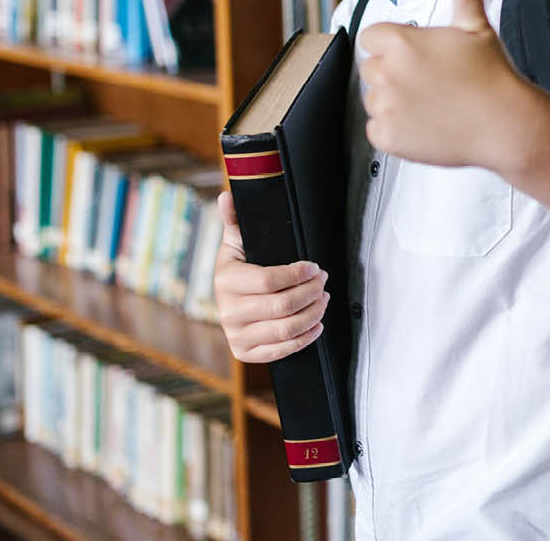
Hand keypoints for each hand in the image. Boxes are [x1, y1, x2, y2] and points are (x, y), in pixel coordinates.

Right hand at [212, 190, 329, 363]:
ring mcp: (236, 335)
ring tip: (323, 299)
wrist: (228, 304)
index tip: (314, 267)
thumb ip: (235, 220)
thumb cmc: (239, 269)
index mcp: (226, 281)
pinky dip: (305, 338)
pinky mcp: (246, 353)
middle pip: (282, 306)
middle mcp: (228, 311)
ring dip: (313, 313)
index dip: (298, 274)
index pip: (268, 281)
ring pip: (286, 329)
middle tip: (323, 281)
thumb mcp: (236, 244)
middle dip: (311, 292)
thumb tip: (227, 196)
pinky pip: (282, 351)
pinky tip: (317, 324)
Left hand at [357, 0, 543, 170]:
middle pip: (372, 69)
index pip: (372, 38)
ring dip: (394, 103)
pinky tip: (425, 125)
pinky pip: (378, 130)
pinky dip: (396, 131)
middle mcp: (388, 72)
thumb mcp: (477, 27)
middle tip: (429, 83)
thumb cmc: (493, 76)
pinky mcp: (387, 136)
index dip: (392, 47)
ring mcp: (386, 106)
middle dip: (394, 75)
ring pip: (375, 100)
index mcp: (401, 42)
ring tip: (431, 105)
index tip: (415, 58)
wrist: (505, 123)